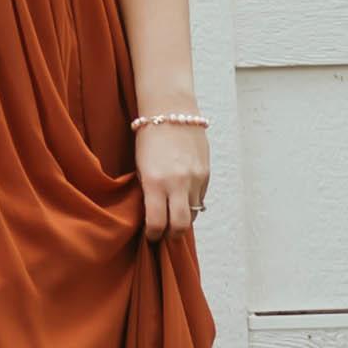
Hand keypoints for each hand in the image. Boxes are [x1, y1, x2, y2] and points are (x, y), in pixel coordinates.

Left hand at [135, 118, 209, 242]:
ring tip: (173, 214)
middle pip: (181, 225)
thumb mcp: (141, 167)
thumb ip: (149, 192)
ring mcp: (195, 179)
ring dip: (184, 217)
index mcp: (156, 183)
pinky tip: (182, 196)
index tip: (150, 237)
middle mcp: (178, 184)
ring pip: (193, 213)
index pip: (157, 223)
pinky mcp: (206, 173)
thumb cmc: (149, 138)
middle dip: (173, 235)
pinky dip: (192, 202)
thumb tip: (155, 216)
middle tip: (165, 235)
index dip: (153, 235)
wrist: (171, 111)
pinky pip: (200, 197)